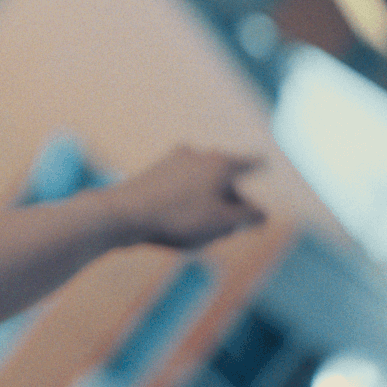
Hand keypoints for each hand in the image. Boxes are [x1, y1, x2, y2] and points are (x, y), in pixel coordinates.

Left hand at [96, 147, 265, 249]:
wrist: (122, 215)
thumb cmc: (178, 218)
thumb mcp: (223, 223)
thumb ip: (248, 217)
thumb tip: (261, 213)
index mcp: (220, 162)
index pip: (250, 162)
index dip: (260, 165)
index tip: (264, 161)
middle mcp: (197, 154)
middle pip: (225, 180)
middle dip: (231, 203)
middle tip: (228, 229)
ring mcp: (172, 161)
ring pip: (203, 186)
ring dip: (209, 207)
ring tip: (200, 233)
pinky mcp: (153, 173)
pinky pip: (182, 191)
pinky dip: (187, 205)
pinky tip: (178, 227)